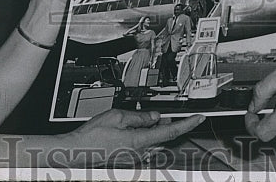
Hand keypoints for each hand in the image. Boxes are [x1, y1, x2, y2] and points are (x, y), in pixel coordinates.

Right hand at [66, 110, 203, 165]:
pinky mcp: (128, 160)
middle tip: (160, 114)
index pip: (171, 131)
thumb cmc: (92, 136)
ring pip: (153, 142)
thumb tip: (155, 117)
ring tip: (140, 120)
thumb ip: (140, 116)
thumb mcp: (117, 116)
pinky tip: (131, 129)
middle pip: (163, 137)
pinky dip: (143, 137)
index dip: (187, 124)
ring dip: (153, 131)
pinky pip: (143, 147)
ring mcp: (134, 158)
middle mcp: (140, 153)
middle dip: (165, 124)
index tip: (198, 118)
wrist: (77, 152)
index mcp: (140, 141)